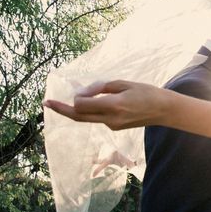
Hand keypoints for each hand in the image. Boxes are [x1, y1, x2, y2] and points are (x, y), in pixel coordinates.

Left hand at [43, 80, 170, 129]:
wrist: (163, 110)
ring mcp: (112, 126)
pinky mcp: (114, 127)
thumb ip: (101, 88)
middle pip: (78, 117)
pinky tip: (98, 101)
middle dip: (61, 110)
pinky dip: (92, 110)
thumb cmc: (146, 93)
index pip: (82, 105)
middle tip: (46, 103)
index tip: (76, 88)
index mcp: (114, 106)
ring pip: (86, 118)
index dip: (75, 97)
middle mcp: (111, 119)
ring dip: (76, 110)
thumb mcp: (124, 84)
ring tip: (66, 100)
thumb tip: (81, 93)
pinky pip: (97, 118)